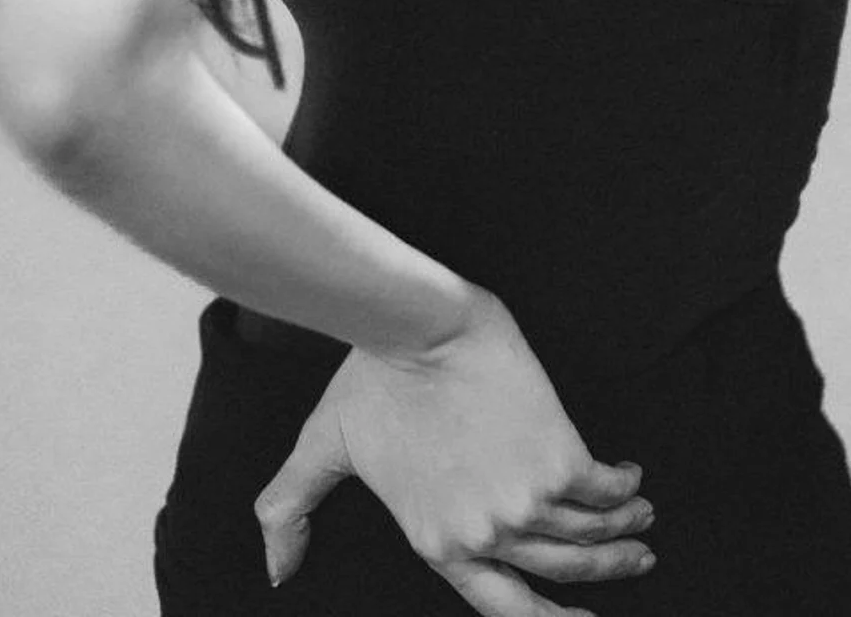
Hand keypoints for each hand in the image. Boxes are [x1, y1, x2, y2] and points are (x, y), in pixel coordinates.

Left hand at [253, 284, 655, 616]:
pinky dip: (624, 488)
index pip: (505, 608)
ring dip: (624, 530)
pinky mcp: (560, 458)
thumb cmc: (369, 377)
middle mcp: (486, 534)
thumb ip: (290, 509)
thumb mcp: (324, 448)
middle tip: (635, 561)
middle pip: (563, 570)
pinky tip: (631, 479)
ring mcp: (526, 502)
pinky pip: (604, 489)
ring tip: (640, 518)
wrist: (416, 325)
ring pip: (590, 533)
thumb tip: (272, 570)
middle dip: (608, 570)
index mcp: (439, 541)